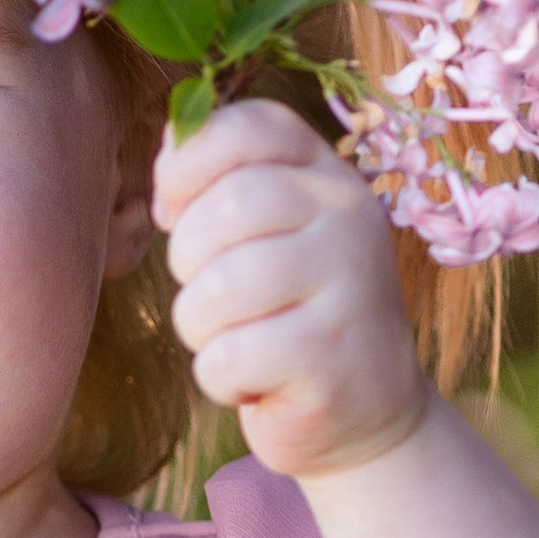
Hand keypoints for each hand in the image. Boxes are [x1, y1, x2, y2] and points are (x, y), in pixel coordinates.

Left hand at [156, 97, 427, 483]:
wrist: (369, 411)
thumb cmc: (291, 314)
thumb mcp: (269, 233)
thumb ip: (221, 181)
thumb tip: (168, 148)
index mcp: (328, 174)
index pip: (249, 126)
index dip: (185, 163)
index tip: (171, 211)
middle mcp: (350, 216)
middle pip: (227, 206)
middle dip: (187, 258)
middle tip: (210, 295)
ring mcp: (350, 284)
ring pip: (219, 287)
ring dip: (200, 327)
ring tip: (235, 341)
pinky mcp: (331, 355)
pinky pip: (228, 357)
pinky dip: (220, 380)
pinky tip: (256, 382)